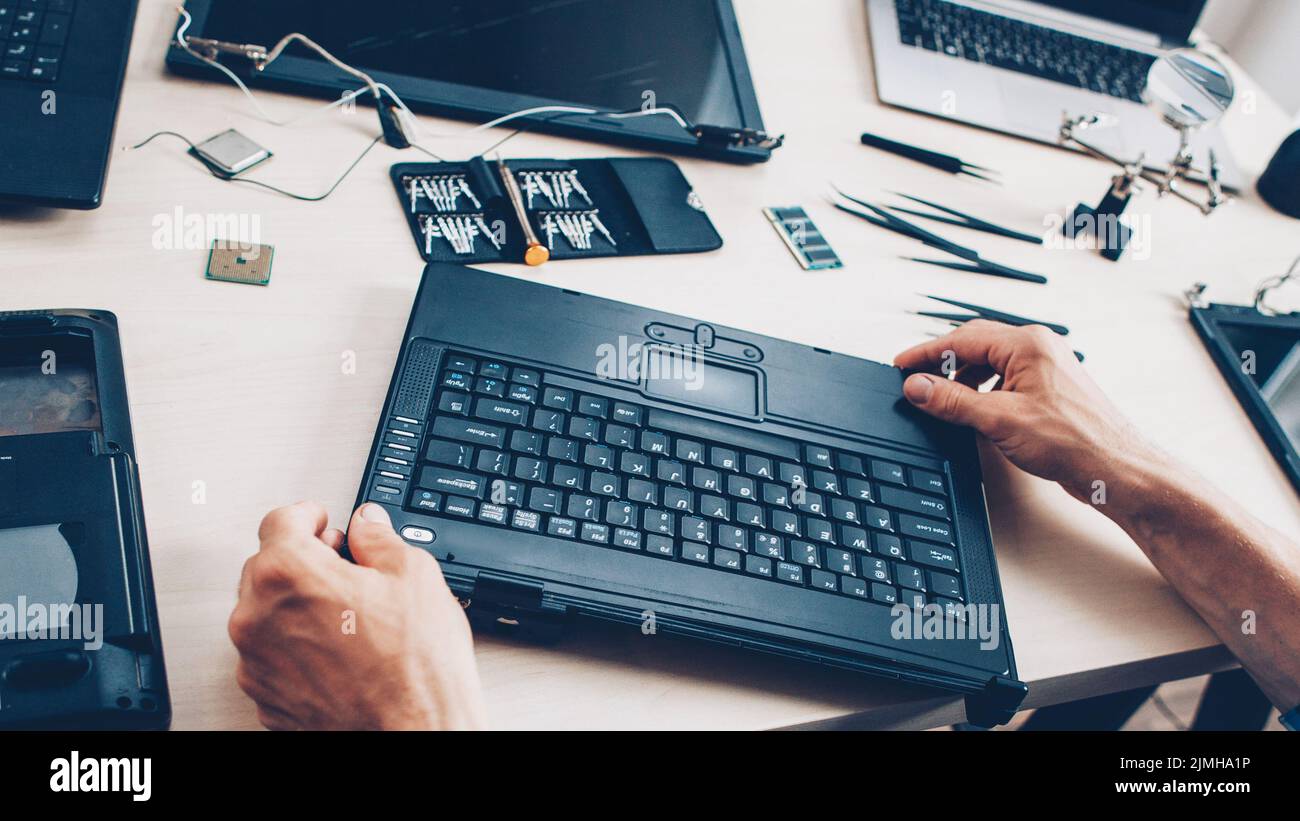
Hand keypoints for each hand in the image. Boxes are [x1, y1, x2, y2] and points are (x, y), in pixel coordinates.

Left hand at [229, 502, 486, 729]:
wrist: (416, 732)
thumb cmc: (415, 666)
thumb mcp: (414, 574)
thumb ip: (378, 538)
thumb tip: (367, 524)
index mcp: (288, 573)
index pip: (280, 521)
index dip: (308, 516)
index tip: (323, 522)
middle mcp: (257, 616)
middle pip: (267, 566)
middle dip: (304, 561)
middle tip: (346, 569)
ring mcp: (256, 662)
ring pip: (265, 613)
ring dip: (297, 606)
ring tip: (349, 618)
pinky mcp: (265, 696)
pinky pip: (272, 655)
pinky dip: (297, 647)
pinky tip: (340, 652)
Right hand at [894, 321, 1164, 503]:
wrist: (1113, 468)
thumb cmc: (1074, 441)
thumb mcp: (999, 419)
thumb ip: (952, 400)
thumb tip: (918, 387)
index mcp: (1028, 344)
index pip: (963, 339)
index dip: (927, 354)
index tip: (901, 365)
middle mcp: (1039, 348)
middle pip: (976, 346)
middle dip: (943, 363)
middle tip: (915, 380)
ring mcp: (1046, 367)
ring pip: (991, 363)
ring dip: (963, 379)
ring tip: (942, 400)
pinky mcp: (1049, 389)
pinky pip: (1006, 379)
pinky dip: (983, 390)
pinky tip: (974, 410)